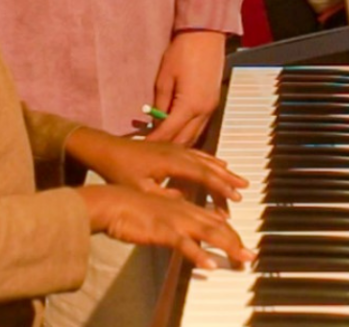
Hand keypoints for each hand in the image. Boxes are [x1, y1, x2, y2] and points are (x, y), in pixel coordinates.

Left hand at [66, 129, 245, 204]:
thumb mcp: (140, 189)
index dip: (219, 185)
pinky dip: (208, 159)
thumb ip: (164, 195)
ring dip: (220, 168)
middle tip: (244, 187)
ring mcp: (173, 147)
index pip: (202, 174)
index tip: (233, 196)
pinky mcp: (168, 147)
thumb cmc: (119, 171)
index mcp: (171, 161)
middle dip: (226, 176)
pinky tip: (214, 164)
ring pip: (202, 157)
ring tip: (235, 177)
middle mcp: (176, 151)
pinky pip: (195, 152)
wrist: (104, 149)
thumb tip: (185, 201)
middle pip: (207, 164)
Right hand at [78, 185, 253, 269]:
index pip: (214, 219)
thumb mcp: (158, 211)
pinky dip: (198, 254)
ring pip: (208, 232)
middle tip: (251, 256)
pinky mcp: (161, 230)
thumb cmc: (130, 207)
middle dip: (237, 241)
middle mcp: (184, 210)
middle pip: (217, 226)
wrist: (110, 202)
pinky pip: (184, 244)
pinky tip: (210, 264)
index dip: (231, 232)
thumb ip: (175, 219)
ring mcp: (174, 219)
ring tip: (242, 258)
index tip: (243, 245)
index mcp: (184, 206)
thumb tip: (186, 229)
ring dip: (228, 246)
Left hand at [149, 30, 224, 145]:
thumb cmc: (183, 52)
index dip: (154, 142)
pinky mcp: (213, 104)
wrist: (206, 36)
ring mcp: (211, 109)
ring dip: (179, 144)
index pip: (168, 133)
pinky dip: (188, 134)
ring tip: (162, 146)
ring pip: (194, 137)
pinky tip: (177, 134)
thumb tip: (155, 122)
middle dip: (167, 148)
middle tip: (150, 152)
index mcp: (189, 105)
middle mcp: (203, 111)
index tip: (142, 149)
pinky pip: (200, 127)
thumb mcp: (164, 78)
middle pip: (184, 141)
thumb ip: (160, 104)